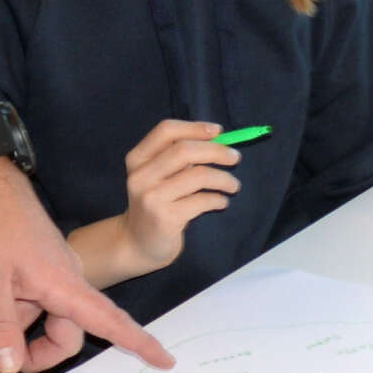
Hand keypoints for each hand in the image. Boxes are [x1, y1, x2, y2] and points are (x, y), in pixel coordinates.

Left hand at [0, 158, 171, 372]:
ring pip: (52, 316)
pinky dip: (21, 309)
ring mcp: (55, 272)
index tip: (167, 362)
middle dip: (41, 350)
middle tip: (4, 355)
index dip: (140, 343)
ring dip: (25, 326)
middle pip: (70, 332)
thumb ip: (0, 328)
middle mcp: (68, 279)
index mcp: (64, 284)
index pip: (110, 321)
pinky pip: (41, 300)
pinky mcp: (41, 266)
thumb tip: (12, 369)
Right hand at [67, 119, 242, 286]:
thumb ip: (177, 159)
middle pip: (184, 150)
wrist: (137, 244)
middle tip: (235, 158)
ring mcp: (151, 197)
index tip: (219, 132)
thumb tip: (218, 140)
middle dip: (216, 151)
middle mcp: (141, 176)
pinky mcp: (165, 218)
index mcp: (138, 159)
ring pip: (198, 176)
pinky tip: (221, 202)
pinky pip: (202, 201)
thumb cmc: (156, 205)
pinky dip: (218, 199)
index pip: (166, 130)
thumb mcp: (157, 177)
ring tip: (233, 185)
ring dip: (223, 179)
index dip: (195, 128)